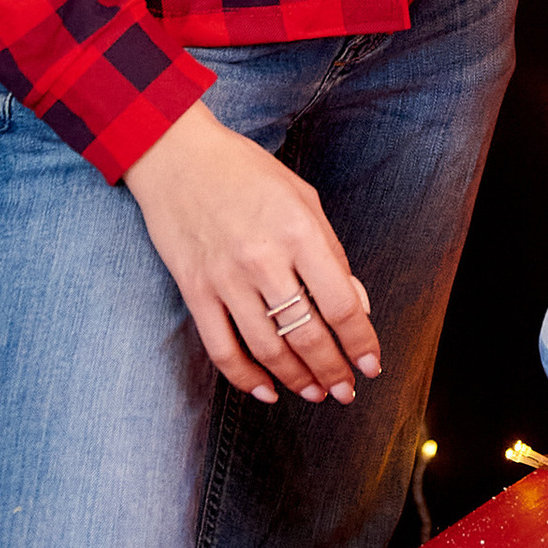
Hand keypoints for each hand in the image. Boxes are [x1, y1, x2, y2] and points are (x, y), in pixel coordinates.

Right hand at [128, 96, 380, 406]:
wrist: (176, 155)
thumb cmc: (247, 173)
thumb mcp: (303, 198)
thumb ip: (331, 252)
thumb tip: (357, 306)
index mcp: (299, 231)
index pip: (341, 304)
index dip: (360, 343)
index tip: (371, 366)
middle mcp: (264, 258)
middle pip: (307, 335)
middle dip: (333, 372)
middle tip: (345, 392)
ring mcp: (226, 277)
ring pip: (267, 350)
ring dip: (296, 379)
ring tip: (314, 392)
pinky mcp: (194, 289)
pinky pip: (221, 349)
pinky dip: (245, 378)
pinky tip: (265, 390)